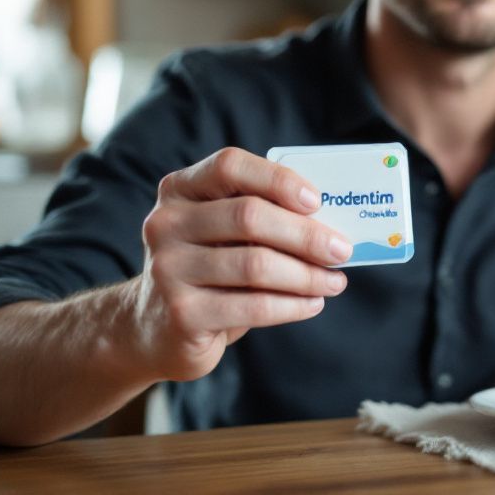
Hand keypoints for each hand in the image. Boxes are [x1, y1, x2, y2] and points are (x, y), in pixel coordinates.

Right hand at [129, 147, 352, 382]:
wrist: (152, 328)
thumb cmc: (206, 268)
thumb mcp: (221, 232)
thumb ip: (260, 216)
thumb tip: (332, 223)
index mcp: (179, 190)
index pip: (230, 166)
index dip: (278, 179)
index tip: (317, 200)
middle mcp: (166, 223)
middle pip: (249, 216)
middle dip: (306, 234)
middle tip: (342, 250)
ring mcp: (168, 269)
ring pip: (256, 264)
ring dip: (307, 274)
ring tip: (335, 281)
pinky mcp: (181, 313)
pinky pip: (253, 305)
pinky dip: (293, 305)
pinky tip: (313, 303)